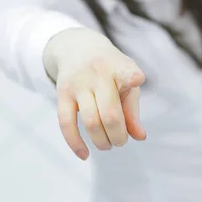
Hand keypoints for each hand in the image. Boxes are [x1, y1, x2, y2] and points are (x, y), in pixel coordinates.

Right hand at [44, 28, 145, 159]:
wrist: (77, 47)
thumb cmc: (110, 69)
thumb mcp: (125, 80)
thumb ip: (132, 109)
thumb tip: (139, 137)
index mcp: (119, 67)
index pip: (125, 72)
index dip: (131, 77)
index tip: (137, 79)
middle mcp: (98, 73)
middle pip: (110, 113)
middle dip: (118, 136)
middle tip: (120, 141)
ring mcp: (78, 83)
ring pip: (90, 122)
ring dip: (101, 141)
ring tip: (107, 144)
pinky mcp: (62, 93)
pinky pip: (66, 123)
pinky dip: (75, 143)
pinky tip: (84, 155)